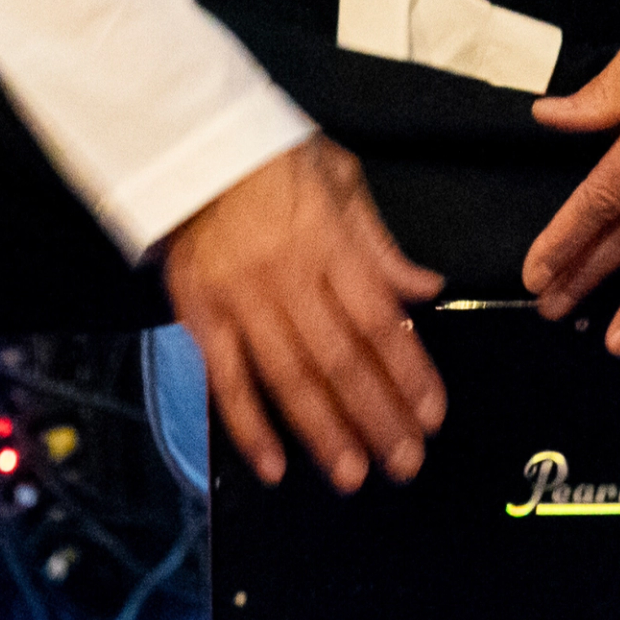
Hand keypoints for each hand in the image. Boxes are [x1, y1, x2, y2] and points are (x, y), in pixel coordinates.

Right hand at [159, 138, 445, 492]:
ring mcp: (240, 300)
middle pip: (340, 359)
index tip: (432, 415)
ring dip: (323, 432)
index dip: (408, 372)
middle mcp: (288, 277)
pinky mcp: (200, 315)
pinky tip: (274, 467)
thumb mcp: (340, 178)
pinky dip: (248, 426)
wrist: (187, 144)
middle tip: (405, 463)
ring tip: (352, 476)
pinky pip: (226, 380)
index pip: (378, 320)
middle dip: (376, 417)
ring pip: (288, 378)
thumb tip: (428, 290)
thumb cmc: (274, 159)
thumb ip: (381, 244)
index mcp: (330, 242)